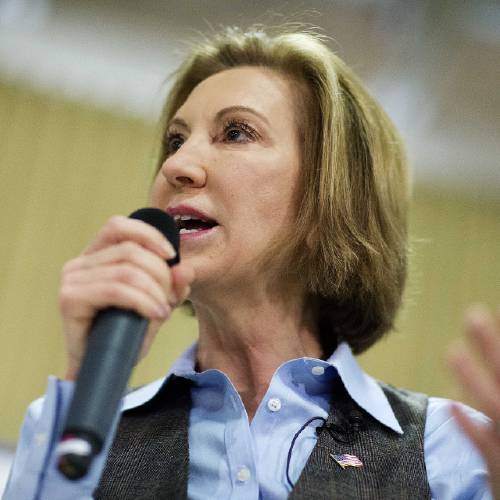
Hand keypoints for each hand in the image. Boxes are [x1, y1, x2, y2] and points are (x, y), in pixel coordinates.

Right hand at [59, 215, 193, 380]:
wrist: (100, 370)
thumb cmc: (125, 334)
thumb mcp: (156, 305)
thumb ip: (172, 287)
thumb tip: (186, 270)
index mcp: (96, 256)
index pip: (119, 226)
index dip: (149, 235)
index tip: (172, 256)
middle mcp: (79, 263)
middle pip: (130, 250)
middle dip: (160, 274)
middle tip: (170, 300)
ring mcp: (72, 280)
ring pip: (126, 271)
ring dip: (155, 291)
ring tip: (163, 311)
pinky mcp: (70, 299)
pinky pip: (116, 290)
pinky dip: (143, 301)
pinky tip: (155, 314)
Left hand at [448, 305, 499, 496]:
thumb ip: (493, 391)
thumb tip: (468, 384)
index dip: (493, 346)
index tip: (477, 313)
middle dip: (491, 347)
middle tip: (473, 314)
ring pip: (497, 408)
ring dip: (474, 379)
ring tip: (452, 351)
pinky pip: (487, 447)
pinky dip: (471, 427)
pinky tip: (451, 405)